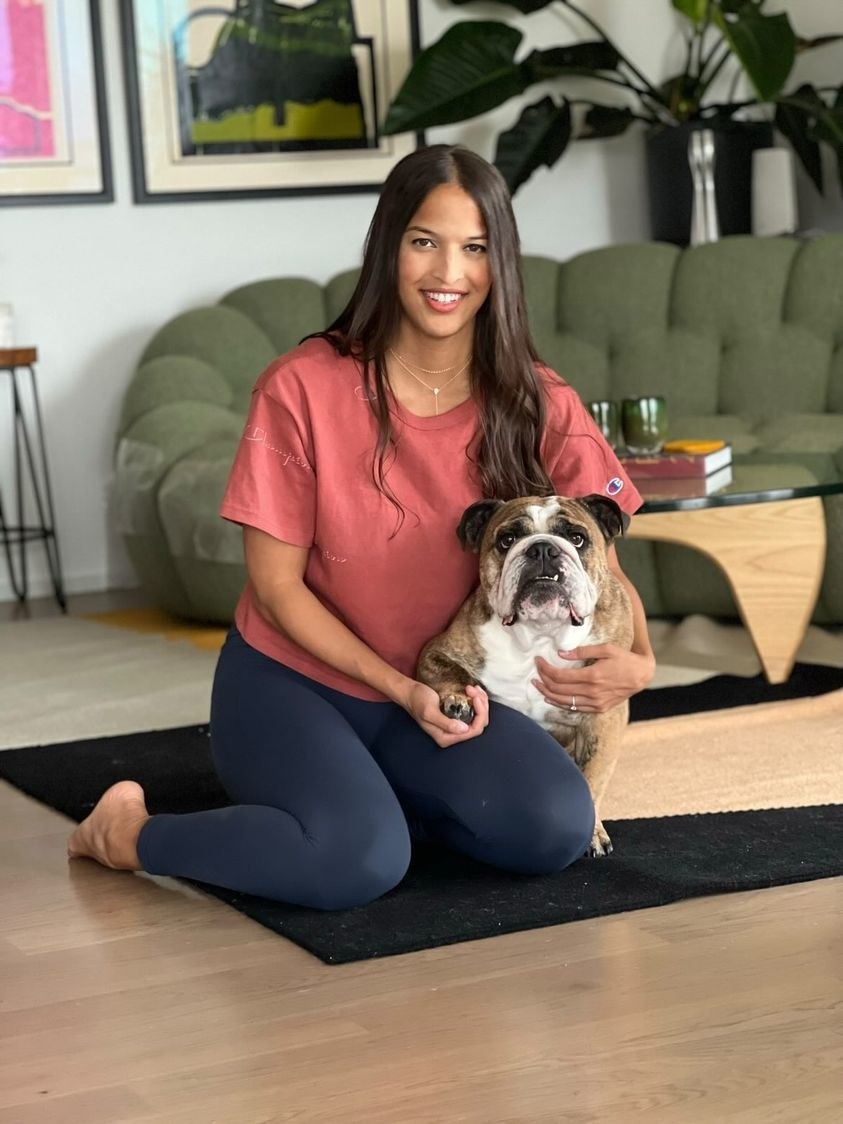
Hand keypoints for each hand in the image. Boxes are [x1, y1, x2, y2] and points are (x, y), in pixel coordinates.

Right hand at [400, 681, 489, 747]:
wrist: (410, 692)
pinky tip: (471, 690)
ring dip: (480, 700)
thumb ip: (446, 723)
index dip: (480, 713)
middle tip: (473, 689)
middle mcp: (453, 733)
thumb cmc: (417, 701)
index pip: (474, 730)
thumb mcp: (429, 712)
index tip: (475, 697)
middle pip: (479, 723)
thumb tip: (463, 729)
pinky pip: (473, 710)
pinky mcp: (456, 715)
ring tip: (472, 688)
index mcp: (446, 737)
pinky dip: (476, 699)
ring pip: (478, 716)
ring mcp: (456, 724)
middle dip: (481, 705)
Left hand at [533, 644, 654, 713]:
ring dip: (547, 693)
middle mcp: (592, 692)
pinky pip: (574, 708)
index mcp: (592, 676)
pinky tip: (551, 697)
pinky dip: (559, 703)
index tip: (538, 660)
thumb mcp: (606, 649)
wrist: (642, 676)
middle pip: (558, 689)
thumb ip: (582, 652)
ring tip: (537, 685)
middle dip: (543, 680)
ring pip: (563, 702)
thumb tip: (561, 653)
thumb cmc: (624, 659)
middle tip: (536, 671)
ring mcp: (595, 703)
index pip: (559, 676)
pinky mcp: (598, 708)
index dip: (545, 668)